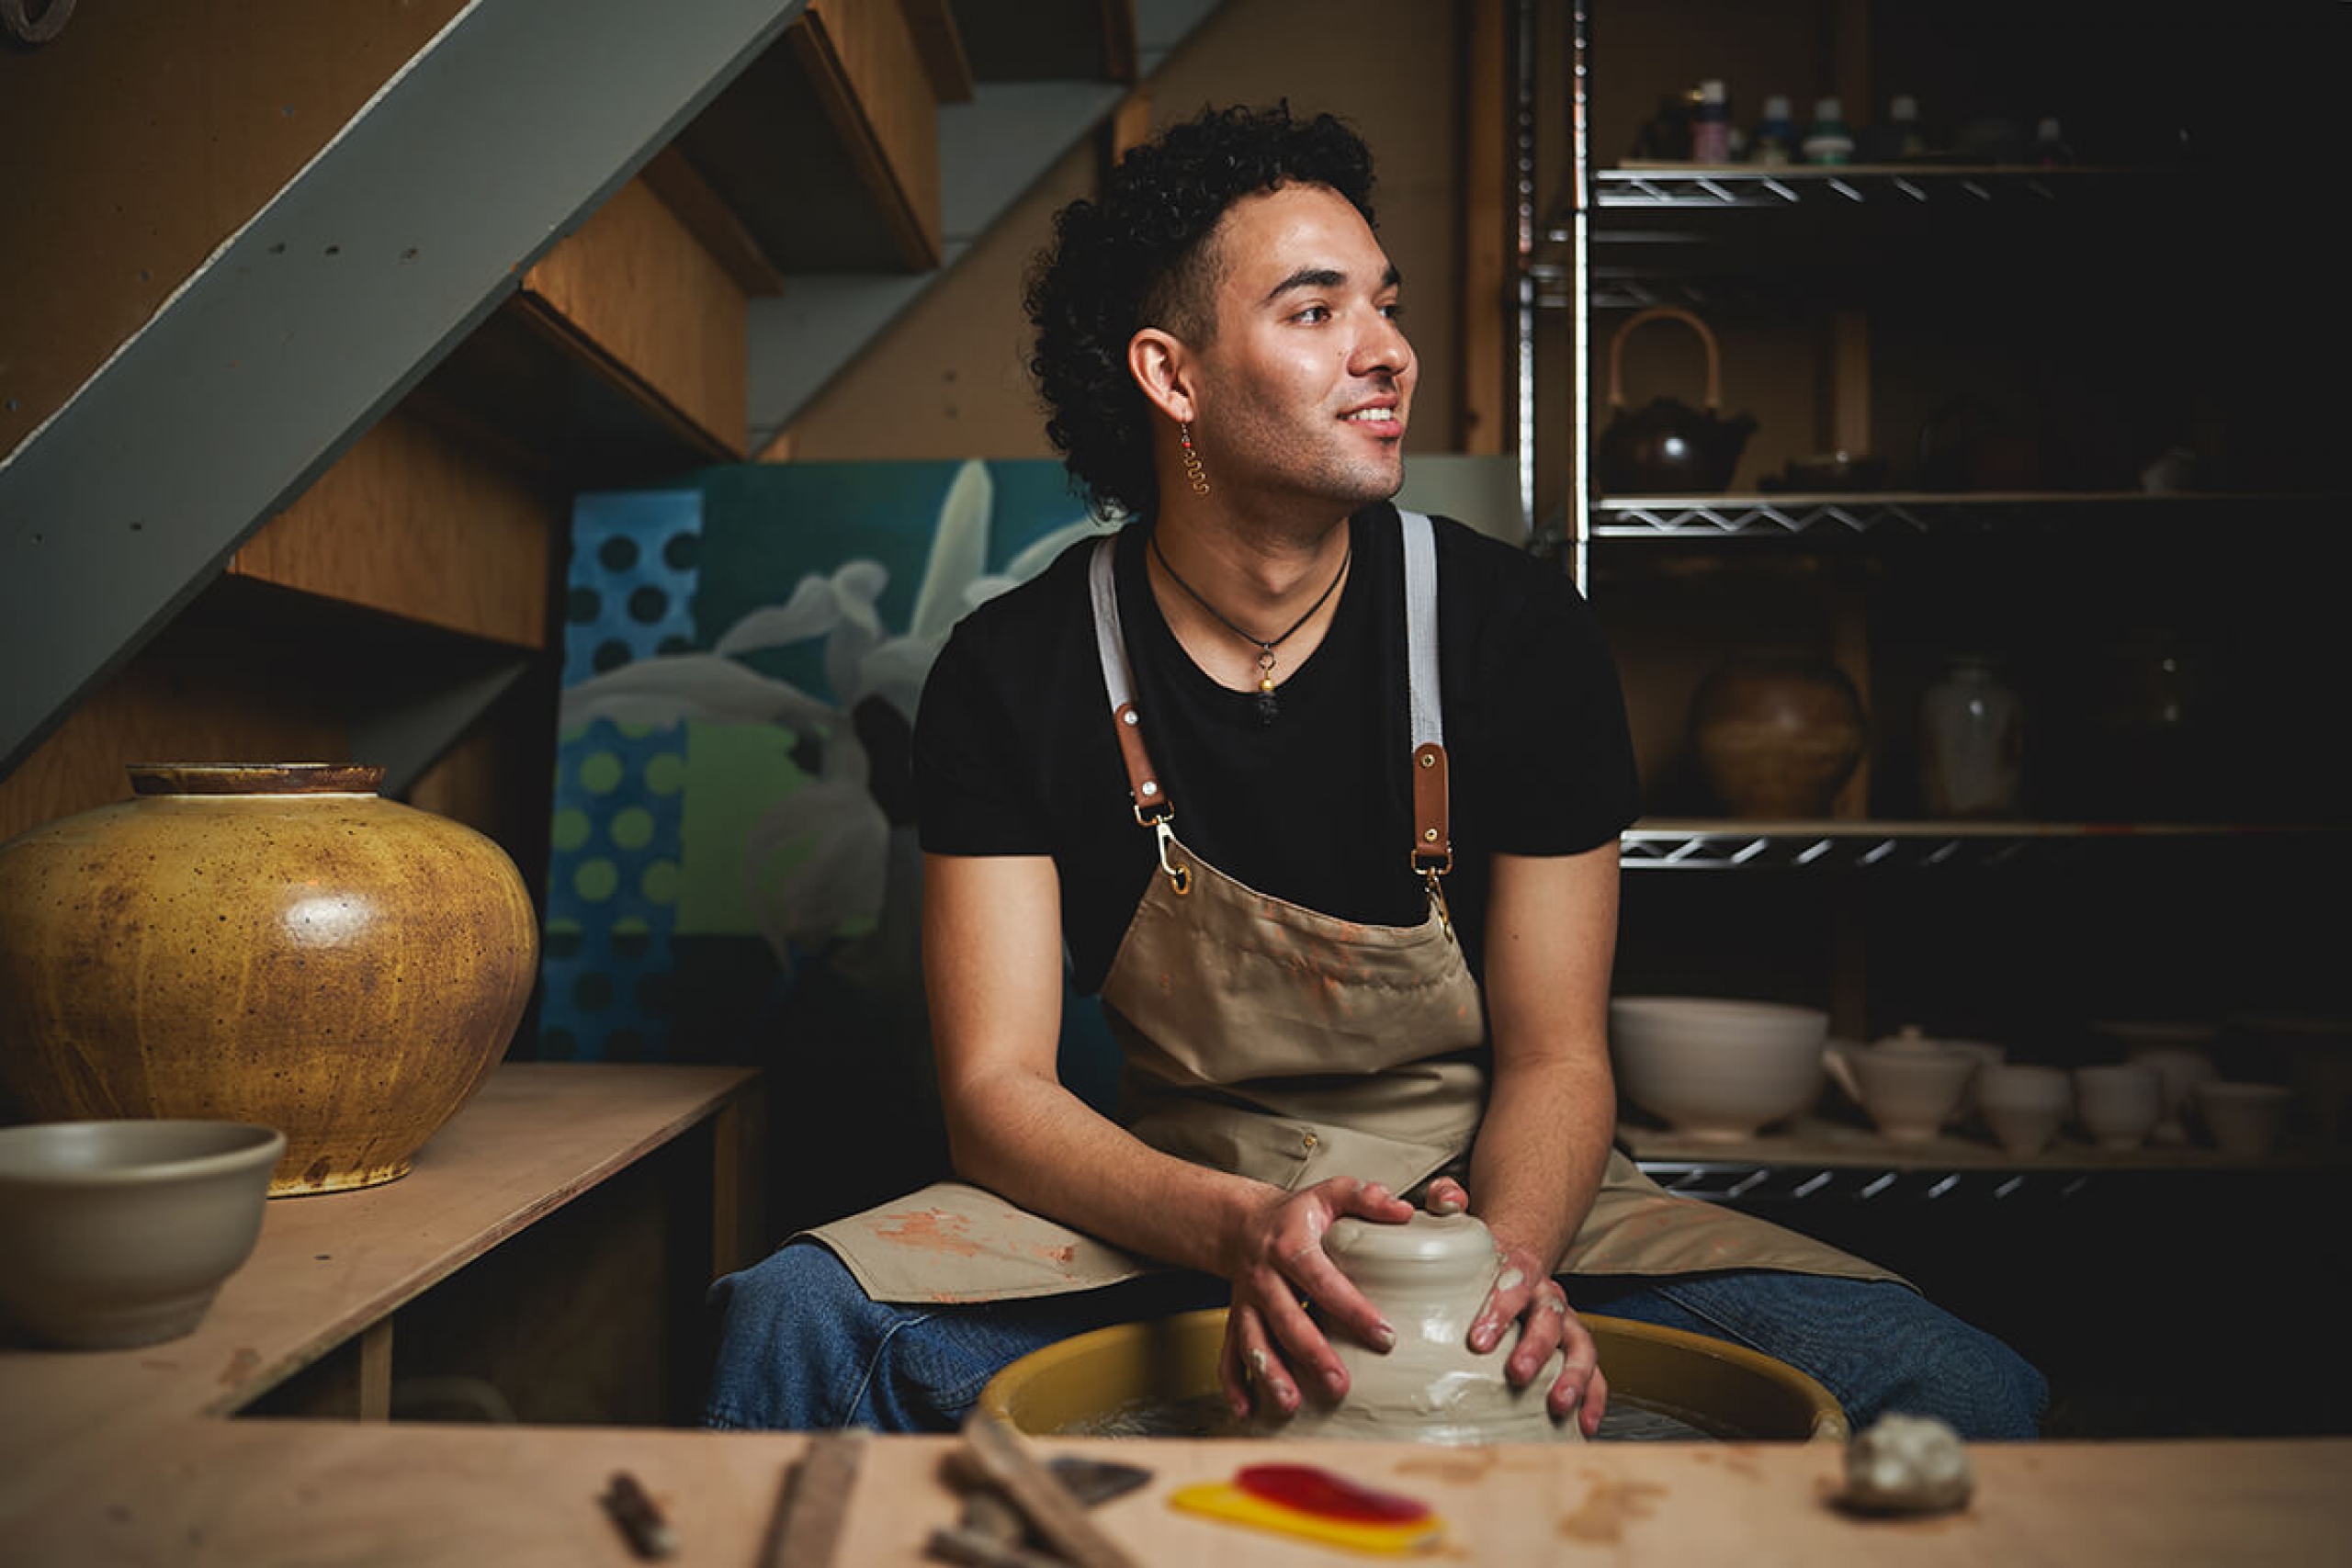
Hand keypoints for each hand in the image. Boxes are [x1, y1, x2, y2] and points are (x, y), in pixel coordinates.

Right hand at [1218, 1176, 1414, 1421]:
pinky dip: (1233, 1384)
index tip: (1384, 1335)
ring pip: (1253, 1341)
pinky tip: (1246, 1410)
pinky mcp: (1235, 1320)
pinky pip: (1227, 1353)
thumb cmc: (1297, 1215)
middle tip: (1340, 1384)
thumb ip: (1366, 1198)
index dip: (1352, 1308)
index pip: (1323, 1280)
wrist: (1241, 1222)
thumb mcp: (1330, 1194)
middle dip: (1312, 1353)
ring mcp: (1245, 1302)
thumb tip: (1403, 1211)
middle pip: (1286, 1318)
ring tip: (1291, 1404)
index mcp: (1290, 1246)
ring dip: (1271, 1373)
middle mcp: (1263, 1277)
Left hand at [1426, 1176, 1609, 1436]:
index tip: (1479, 1339)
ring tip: (1558, 1406)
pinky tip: (1584, 1427)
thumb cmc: (1477, 1253)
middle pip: (1550, 1318)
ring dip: (1573, 1377)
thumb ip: (1447, 1203)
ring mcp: (1564, 1323)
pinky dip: (1594, 1398)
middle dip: (1536, 1347)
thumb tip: (1446, 1196)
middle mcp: (1547, 1295)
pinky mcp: (1572, 1349)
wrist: (1513, 1257)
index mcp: (1518, 1268)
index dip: (1499, 1309)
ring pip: (1580, 1346)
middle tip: (1517, 1373)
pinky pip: (1593, 1373)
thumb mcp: (1460, 1223)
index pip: (1514, 1283)